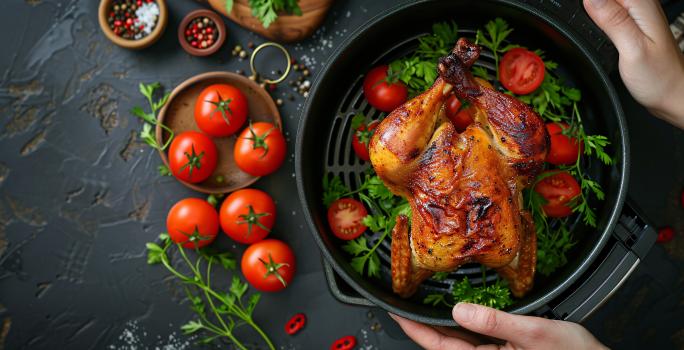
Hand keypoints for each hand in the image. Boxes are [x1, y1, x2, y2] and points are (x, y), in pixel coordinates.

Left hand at [390, 303, 607, 348]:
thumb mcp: (535, 333)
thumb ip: (495, 322)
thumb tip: (460, 311)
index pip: (441, 347)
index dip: (415, 330)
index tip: (397, 314)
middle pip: (445, 345)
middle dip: (423, 327)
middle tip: (403, 306)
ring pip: (459, 343)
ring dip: (441, 325)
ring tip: (422, 306)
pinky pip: (476, 340)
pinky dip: (463, 326)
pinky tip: (458, 313)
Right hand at [583, 0, 683, 128]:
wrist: (672, 93)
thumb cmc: (659, 76)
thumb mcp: (632, 49)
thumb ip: (612, 21)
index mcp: (641, 5)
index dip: (590, 3)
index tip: (586, 19)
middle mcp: (641, 6)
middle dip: (591, 8)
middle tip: (597, 36)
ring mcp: (637, 15)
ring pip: (605, 3)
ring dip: (594, 14)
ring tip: (599, 38)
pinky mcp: (631, 24)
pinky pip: (609, 12)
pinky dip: (599, 21)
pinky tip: (599, 33)